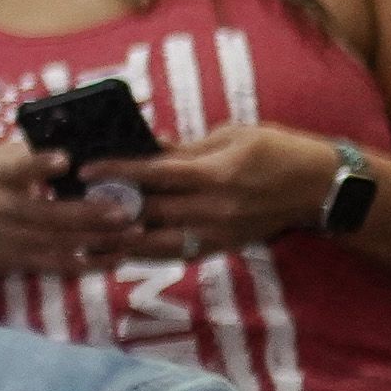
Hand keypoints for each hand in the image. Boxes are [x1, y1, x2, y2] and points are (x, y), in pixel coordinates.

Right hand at [0, 142, 130, 276]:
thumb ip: (28, 154)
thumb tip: (73, 142)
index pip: (17, 169)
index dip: (39, 165)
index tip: (63, 160)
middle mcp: (4, 210)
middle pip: (51, 214)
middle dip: (92, 213)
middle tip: (126, 209)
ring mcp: (13, 239)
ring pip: (62, 242)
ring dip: (101, 239)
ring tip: (134, 232)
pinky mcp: (20, 261)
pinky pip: (60, 264)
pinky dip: (89, 263)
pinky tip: (115, 257)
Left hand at [89, 124, 341, 261]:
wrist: (320, 187)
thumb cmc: (276, 150)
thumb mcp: (231, 136)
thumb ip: (186, 147)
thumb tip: (146, 147)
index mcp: (215, 174)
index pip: (155, 174)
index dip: (117, 171)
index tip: (85, 169)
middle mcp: (213, 209)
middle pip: (149, 212)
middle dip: (108, 208)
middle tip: (70, 203)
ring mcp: (217, 233)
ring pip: (155, 243)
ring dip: (118, 240)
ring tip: (83, 235)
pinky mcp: (220, 247)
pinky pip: (174, 254)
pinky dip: (144, 253)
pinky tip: (117, 250)